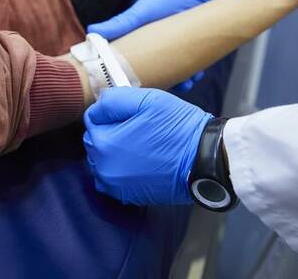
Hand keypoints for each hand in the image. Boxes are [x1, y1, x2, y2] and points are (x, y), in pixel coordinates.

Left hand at [83, 88, 212, 204]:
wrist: (206, 160)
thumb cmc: (178, 127)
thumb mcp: (147, 100)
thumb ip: (113, 100)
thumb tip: (96, 107)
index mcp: (105, 143)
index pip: (91, 121)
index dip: (109, 113)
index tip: (129, 114)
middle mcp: (104, 169)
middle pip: (94, 143)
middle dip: (108, 132)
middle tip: (136, 127)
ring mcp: (116, 186)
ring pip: (101, 163)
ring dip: (112, 153)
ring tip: (138, 144)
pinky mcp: (130, 197)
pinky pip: (112, 181)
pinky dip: (118, 171)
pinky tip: (138, 162)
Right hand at [88, 0, 233, 89]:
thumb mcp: (141, 13)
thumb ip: (120, 24)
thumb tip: (91, 31)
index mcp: (144, 44)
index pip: (135, 67)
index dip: (134, 79)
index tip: (134, 89)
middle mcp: (160, 50)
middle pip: (158, 74)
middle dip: (161, 83)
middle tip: (164, 87)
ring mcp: (179, 50)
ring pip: (177, 74)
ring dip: (181, 82)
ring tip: (185, 82)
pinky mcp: (196, 49)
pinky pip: (194, 68)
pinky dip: (195, 74)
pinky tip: (195, 75)